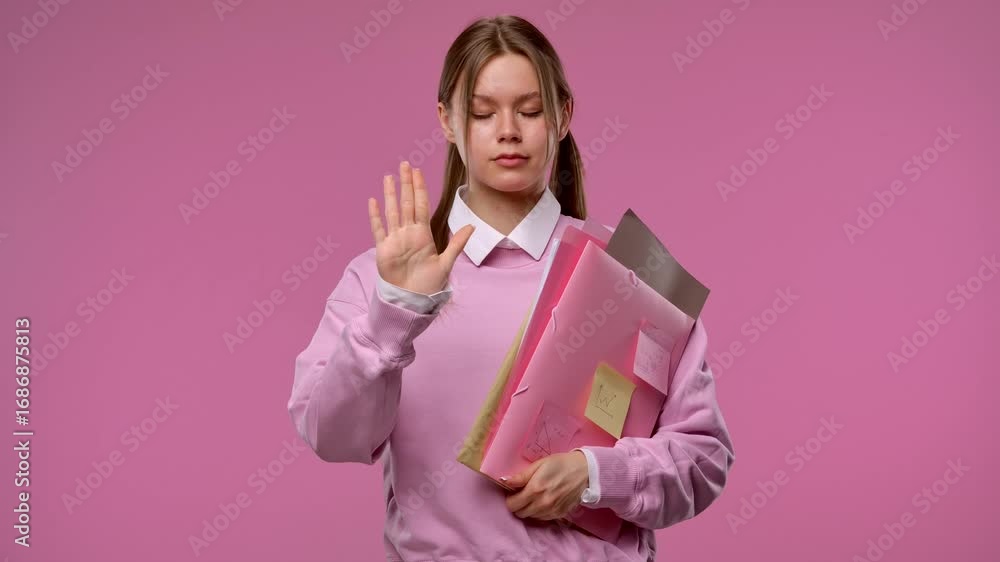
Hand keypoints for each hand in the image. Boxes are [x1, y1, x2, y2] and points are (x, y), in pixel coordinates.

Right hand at [368, 161, 474, 294]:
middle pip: (406, 203)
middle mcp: (408, 233)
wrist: (413, 300)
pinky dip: (375, 216)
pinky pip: (378, 229)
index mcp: (423, 234)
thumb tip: (472, 226)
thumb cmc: (429, 284)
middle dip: (406, 184)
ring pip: (392, 211)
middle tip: (404, 165)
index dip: (419, 188)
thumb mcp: (446, 263)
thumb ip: (457, 243)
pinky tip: (374, 201)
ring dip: (390, 194)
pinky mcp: (384, 249)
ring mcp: (395, 239)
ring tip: (388, 177)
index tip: (418, 172)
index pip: (421, 205)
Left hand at [503, 451, 589, 520]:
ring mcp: (551, 511)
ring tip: (535, 496)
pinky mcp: (559, 514)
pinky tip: (544, 500)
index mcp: (534, 490)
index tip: (514, 491)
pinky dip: (539, 511)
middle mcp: (542, 504)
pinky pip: (542, 518)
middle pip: (520, 513)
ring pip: (531, 517)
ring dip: (529, 509)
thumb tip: (505, 481)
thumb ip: (521, 476)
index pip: (512, 505)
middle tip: (524, 494)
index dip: (510, 498)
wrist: (585, 472)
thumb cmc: (561, 464)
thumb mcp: (539, 464)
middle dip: (518, 504)